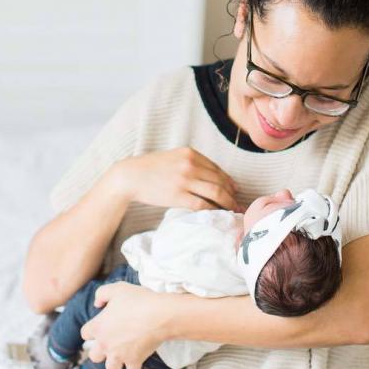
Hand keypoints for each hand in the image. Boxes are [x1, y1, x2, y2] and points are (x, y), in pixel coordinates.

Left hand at [80, 282, 168, 368]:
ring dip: (116, 363)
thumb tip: (96, 304)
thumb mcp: (118, 288)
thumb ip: (102, 294)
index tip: (103, 326)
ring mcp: (119, 355)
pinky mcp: (134, 362)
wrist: (159, 315)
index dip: (93, 330)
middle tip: (112, 344)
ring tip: (123, 356)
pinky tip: (137, 364)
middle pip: (94, 356)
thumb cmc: (139, 301)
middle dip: (101, 351)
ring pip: (111, 368)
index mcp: (99, 327)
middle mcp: (105, 344)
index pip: (85, 333)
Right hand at [116, 148, 240, 211]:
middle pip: (220, 181)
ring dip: (228, 203)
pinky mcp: (178, 195)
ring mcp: (185, 180)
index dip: (229, 181)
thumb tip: (213, 176)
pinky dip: (213, 210)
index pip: (217, 169)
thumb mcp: (174, 157)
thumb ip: (192, 162)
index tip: (235, 190)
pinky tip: (217, 214)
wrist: (130, 176)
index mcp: (190, 153)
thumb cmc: (151, 168)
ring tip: (233, 210)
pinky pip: (202, 204)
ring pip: (216, 192)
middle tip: (238, 203)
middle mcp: (190, 165)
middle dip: (232, 194)